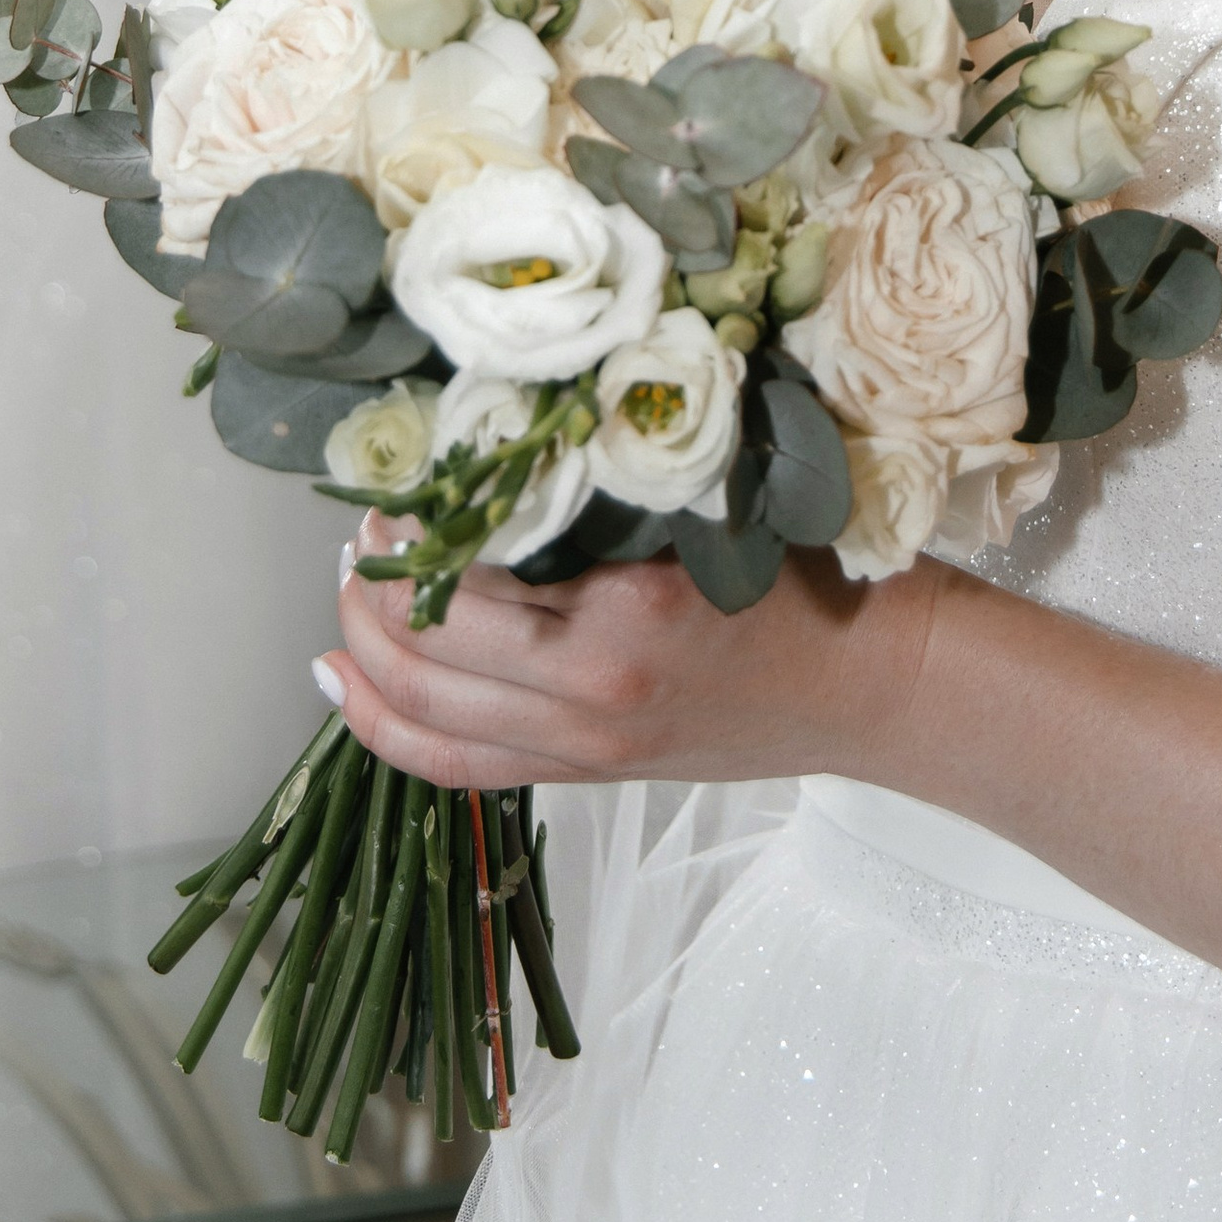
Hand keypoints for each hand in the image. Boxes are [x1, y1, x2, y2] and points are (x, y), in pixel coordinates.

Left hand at [326, 515, 939, 794]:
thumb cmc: (809, 577)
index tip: (396, 485)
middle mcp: (592, 696)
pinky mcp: (587, 775)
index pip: (466, 585)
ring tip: (351, 595)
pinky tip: (346, 684)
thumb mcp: (707, 510)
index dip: (409, 534)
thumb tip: (496, 445)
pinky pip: (455, 767)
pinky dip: (384, 727)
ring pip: (423, 719)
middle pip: (423, 658)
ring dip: (362, 654)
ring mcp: (586, 748)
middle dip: (367, 593)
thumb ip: (604, 491)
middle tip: (362, 532)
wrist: (875, 686)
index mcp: (626, 617)